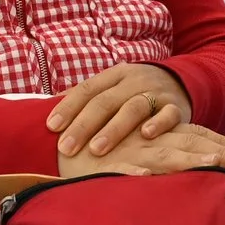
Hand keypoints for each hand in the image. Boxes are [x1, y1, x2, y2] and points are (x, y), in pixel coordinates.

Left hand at [49, 63, 192, 160]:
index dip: (68, 107)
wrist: (181, 81)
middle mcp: (133, 80)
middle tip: (66, 148)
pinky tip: (145, 136)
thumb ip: (83, 97)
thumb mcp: (111, 87)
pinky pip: (168, 114)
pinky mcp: (176, 107)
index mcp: (114, 75)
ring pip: (133, 107)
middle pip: (105, 101)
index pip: (87, 89)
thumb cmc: (134, 91)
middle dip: (84, 125)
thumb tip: (42, 106)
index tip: (51, 127)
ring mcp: (156, 92)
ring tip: (96, 149)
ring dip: (114, 129)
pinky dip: (158, 124)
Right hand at [57, 121, 224, 178]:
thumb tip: (187, 169)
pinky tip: (148, 176)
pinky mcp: (104, 166)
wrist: (56, 146)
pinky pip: (120, 171)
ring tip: (214, 166)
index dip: (219, 145)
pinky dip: (133, 173)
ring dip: (188, 160)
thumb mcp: (133, 153)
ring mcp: (127, 154)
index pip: (193, 137)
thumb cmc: (98, 156)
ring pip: (162, 155)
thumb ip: (159, 158)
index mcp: (154, 138)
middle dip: (218, 153)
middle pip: (187, 145)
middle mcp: (145, 142)